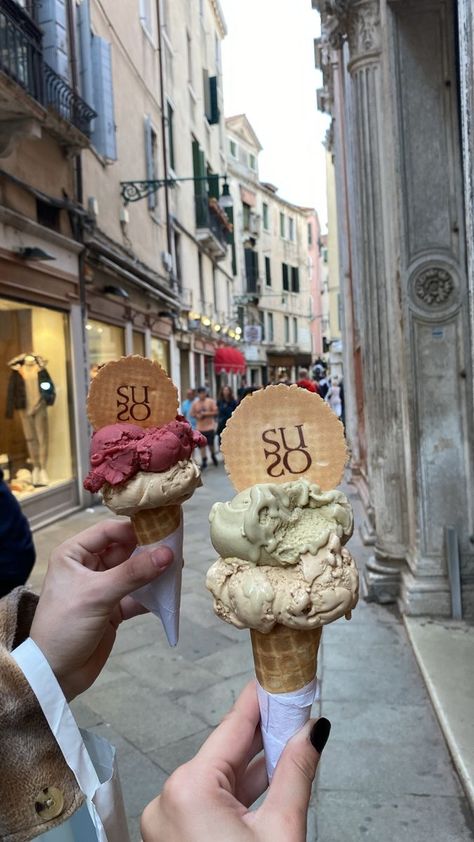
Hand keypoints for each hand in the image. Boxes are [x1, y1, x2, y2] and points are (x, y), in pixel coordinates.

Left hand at [30, 519, 172, 700]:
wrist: (56, 673)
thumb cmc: (65, 625)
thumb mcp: (97, 594)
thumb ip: (133, 573)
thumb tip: (169, 553)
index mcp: (74, 554)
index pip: (108, 531)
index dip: (134, 529)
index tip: (163, 529)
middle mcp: (88, 567)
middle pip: (125, 550)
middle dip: (149, 550)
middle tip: (176, 548)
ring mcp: (103, 588)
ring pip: (134, 572)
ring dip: (153, 572)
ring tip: (177, 568)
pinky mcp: (114, 609)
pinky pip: (137, 595)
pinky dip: (152, 594)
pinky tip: (169, 592)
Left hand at [141, 681, 328, 841]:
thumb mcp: (283, 829)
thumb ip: (297, 771)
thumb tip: (313, 731)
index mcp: (190, 787)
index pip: (233, 726)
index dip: (260, 699)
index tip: (279, 677)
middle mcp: (169, 798)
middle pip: (224, 751)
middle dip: (262, 732)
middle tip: (295, 708)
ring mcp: (166, 821)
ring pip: (218, 777)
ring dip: (253, 762)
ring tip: (289, 738)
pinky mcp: (172, 839)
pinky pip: (208, 800)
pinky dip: (238, 790)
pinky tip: (267, 775)